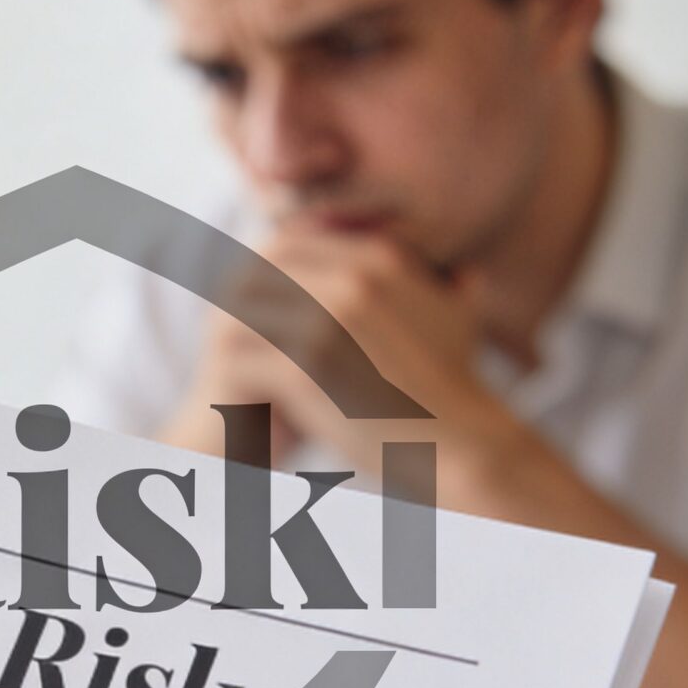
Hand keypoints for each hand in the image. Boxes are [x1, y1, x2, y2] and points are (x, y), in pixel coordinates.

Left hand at [160, 228, 519, 498]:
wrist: (461, 446)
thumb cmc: (456, 391)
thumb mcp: (458, 321)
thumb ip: (450, 284)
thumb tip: (462, 270)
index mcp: (380, 259)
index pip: (293, 240)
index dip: (264, 268)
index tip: (256, 301)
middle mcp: (354, 279)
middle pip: (260, 266)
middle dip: (239, 294)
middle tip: (228, 330)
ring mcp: (328, 321)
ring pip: (242, 309)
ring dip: (229, 336)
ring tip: (225, 364)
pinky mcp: (307, 367)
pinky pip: (243, 359)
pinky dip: (235, 379)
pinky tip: (240, 399)